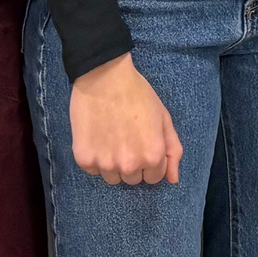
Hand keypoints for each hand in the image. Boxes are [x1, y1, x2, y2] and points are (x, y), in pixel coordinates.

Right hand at [67, 53, 181, 185]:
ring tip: (111, 138)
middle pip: (133, 179)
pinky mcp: (84, 159)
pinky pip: (93, 170)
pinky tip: (98, 136)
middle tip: (127, 138)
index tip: (143, 144)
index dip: (150, 160)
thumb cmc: (137, 95)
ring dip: (113, 164)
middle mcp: (129, 165)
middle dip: (132, 163)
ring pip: (112, 178)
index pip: (154, 177)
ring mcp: (105, 164)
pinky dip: (95, 157)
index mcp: (152, 156)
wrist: (104, 77)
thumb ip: (173, 150)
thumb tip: (173, 180)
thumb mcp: (163, 118)